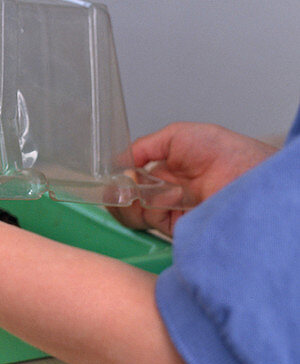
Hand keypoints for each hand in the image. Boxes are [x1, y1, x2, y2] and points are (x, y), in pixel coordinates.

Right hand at [110, 122, 277, 236]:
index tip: (115, 174)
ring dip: (134, 199)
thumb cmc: (221, 150)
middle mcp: (162, 194)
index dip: (116, 180)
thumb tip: (116, 162)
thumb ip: (143, 147)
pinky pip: (151, 222)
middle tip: (123, 184)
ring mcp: (169, 211)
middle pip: (123, 202)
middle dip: (116, 193)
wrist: (246, 171)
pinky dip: (153, 207)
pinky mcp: (178, 227)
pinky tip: (170, 195)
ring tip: (148, 187)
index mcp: (161, 172)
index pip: (126, 183)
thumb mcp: (175, 136)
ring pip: (132, 214)